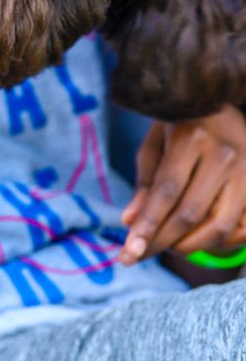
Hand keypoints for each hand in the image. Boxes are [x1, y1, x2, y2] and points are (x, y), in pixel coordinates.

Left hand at [119, 106, 245, 264]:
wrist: (220, 104)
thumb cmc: (181, 126)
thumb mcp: (155, 144)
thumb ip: (144, 183)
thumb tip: (129, 222)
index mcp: (192, 138)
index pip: (167, 192)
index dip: (147, 226)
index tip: (127, 254)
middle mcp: (224, 154)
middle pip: (191, 213)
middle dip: (161, 242)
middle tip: (138, 255)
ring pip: (218, 226)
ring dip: (189, 246)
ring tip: (167, 246)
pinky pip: (241, 228)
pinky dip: (218, 243)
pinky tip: (197, 240)